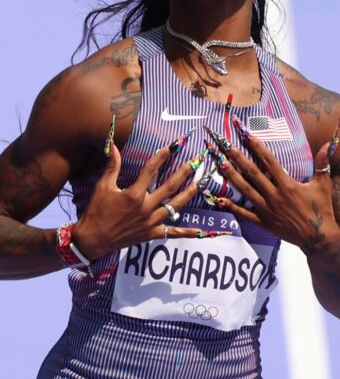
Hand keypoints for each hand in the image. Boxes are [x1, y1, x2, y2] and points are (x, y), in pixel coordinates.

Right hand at [72, 145, 201, 259]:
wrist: (92, 239)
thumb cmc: (96, 211)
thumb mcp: (102, 186)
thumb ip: (112, 166)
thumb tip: (113, 145)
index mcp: (134, 194)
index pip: (151, 170)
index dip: (162, 156)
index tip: (173, 146)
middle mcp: (146, 207)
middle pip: (170, 187)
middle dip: (184, 173)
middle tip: (196, 162)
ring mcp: (151, 222)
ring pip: (175, 206)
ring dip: (189, 194)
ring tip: (200, 184)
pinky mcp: (151, 234)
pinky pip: (172, 232)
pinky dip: (186, 232)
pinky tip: (199, 230)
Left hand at [216, 137, 339, 255]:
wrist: (319, 239)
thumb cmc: (322, 210)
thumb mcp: (324, 185)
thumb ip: (323, 163)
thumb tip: (328, 144)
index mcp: (287, 184)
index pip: (269, 160)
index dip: (256, 146)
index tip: (246, 134)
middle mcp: (274, 195)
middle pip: (252, 172)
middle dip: (237, 157)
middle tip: (224, 144)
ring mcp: (267, 210)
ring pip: (245, 190)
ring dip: (232, 176)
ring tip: (220, 163)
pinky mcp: (264, 223)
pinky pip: (245, 214)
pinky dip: (232, 206)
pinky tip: (219, 199)